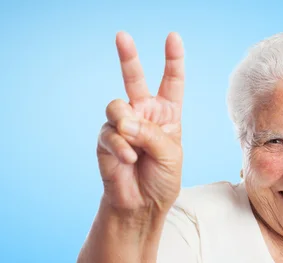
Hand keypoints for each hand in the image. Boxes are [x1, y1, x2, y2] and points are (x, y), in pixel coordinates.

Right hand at [97, 31, 184, 212]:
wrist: (142, 204)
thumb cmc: (163, 178)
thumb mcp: (170, 153)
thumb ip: (151, 133)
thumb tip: (123, 122)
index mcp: (167, 114)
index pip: (171, 82)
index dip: (173, 60)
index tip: (173, 38)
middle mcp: (144, 114)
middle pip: (134, 79)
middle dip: (128, 57)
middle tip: (122, 36)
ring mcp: (124, 124)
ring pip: (117, 106)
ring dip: (127, 126)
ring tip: (135, 145)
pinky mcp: (107, 138)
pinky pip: (111, 132)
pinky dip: (122, 147)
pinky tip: (129, 159)